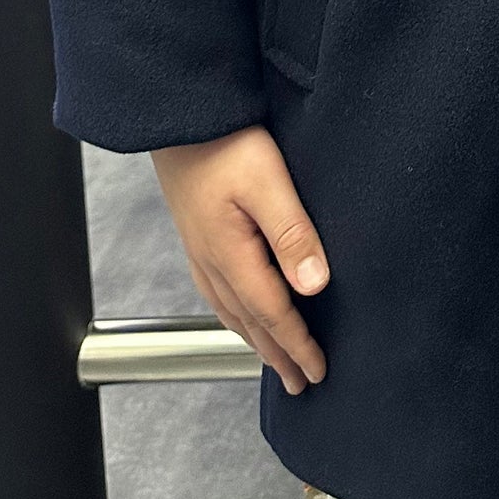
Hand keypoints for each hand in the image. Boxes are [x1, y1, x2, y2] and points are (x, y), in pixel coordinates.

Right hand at [150, 125, 329, 395]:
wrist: (179, 115)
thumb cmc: (225, 141)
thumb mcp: (268, 181)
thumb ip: (292, 233)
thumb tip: (314, 285)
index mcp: (230, 255)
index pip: (273, 313)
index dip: (297, 345)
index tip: (318, 371)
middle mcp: (211, 261)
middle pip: (250, 321)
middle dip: (277, 354)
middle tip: (301, 383)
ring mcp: (200, 250)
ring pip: (232, 311)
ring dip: (256, 340)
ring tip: (275, 360)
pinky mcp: (198, 236)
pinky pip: (219, 293)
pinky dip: (237, 316)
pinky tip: (242, 314)